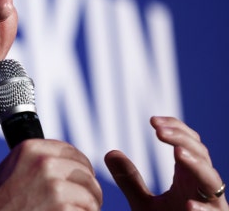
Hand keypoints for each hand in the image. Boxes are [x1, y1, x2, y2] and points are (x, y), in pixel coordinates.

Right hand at [0, 139, 101, 209]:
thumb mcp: (9, 172)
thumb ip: (34, 161)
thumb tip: (62, 161)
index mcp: (30, 149)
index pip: (71, 152)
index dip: (79, 168)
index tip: (80, 180)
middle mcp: (44, 163)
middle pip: (85, 174)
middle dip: (87, 190)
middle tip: (80, 204)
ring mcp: (54, 187)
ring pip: (91, 196)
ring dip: (87, 208)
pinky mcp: (63, 209)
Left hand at [105, 116, 227, 210]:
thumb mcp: (144, 204)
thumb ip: (130, 180)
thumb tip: (109, 152)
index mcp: (188, 178)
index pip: (188, 144)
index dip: (175, 128)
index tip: (152, 120)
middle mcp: (202, 188)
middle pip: (200, 155)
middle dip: (182, 139)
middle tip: (159, 130)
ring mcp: (212, 207)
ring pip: (213, 181)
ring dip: (197, 166)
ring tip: (178, 153)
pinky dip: (203, 210)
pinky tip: (189, 205)